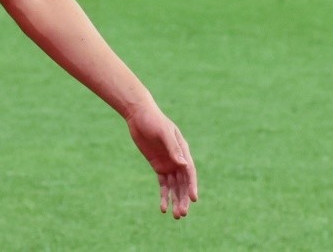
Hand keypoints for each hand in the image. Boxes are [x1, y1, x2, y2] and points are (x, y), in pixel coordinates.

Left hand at [126, 103, 197, 218]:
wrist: (139, 115)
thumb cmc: (153, 120)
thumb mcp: (163, 133)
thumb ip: (173, 148)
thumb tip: (183, 164)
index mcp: (183, 150)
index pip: (189, 172)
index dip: (192, 186)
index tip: (193, 199)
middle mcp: (178, 159)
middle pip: (183, 183)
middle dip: (184, 198)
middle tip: (182, 214)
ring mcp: (169, 164)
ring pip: (175, 186)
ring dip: (176, 200)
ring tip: (176, 216)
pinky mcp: (158, 167)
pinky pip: (163, 184)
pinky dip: (164, 196)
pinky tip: (163, 207)